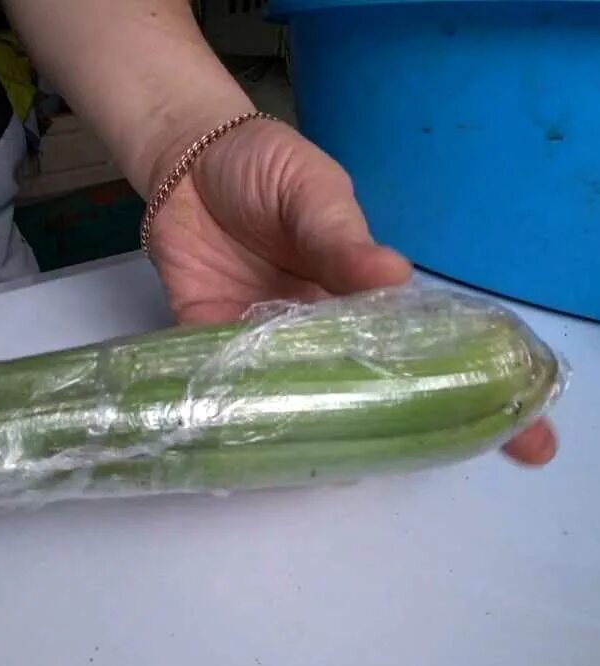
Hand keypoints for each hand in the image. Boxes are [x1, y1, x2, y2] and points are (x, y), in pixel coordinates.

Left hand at [146, 120, 556, 465]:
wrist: (186, 156)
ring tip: (332, 462)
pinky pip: (215, 379)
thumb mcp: (312, 188)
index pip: (422, 347)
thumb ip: (341, 236)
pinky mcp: (202, 333)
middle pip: (358, 386)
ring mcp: (258, 337)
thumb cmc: (265, 165)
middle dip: (391, 427)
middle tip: (413, 462)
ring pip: (290, 395)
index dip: (470, 391)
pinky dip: (226, 401)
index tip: (526, 440)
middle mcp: (313, 326)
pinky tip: (243, 430)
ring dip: (306, 425)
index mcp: (357, 293)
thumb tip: (393, 276)